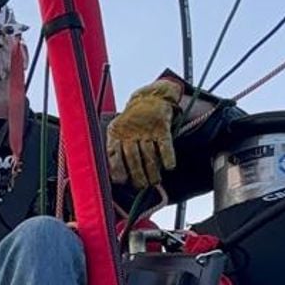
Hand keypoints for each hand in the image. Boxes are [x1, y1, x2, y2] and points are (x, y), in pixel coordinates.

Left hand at [106, 75, 182, 191]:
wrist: (150, 97)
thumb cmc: (131, 122)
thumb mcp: (117, 131)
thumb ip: (115, 151)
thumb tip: (115, 180)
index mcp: (116, 133)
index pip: (114, 154)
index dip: (117, 169)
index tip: (122, 182)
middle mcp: (130, 131)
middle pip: (133, 157)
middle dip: (137, 175)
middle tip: (142, 186)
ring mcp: (146, 128)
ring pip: (149, 153)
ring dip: (152, 170)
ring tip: (155, 182)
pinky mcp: (162, 126)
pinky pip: (165, 144)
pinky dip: (168, 156)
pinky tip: (169, 167)